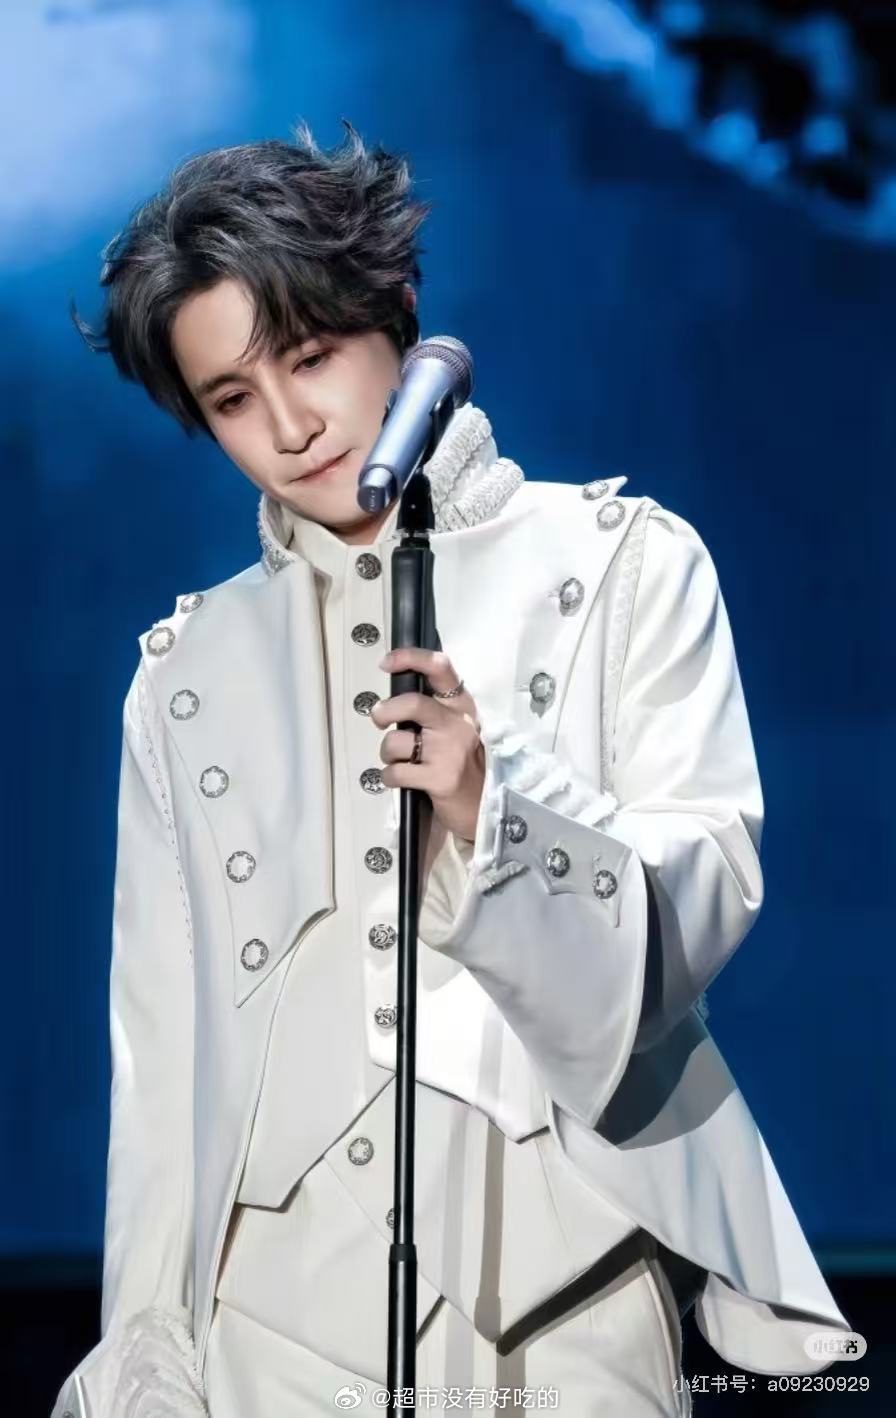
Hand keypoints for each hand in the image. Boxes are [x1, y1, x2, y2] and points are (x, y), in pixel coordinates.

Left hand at [371, 647, 485, 844]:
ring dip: (387, 753)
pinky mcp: (439, 778)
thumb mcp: (455, 728)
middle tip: (379, 720)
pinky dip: (389, 777)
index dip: (410, 658)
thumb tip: (391, 700)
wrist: (484, 806)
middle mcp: (458, 724)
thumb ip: (431, 711)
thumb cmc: (463, 763)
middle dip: (385, 711)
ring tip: (400, 761)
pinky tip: (401, 779)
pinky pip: (395, 772)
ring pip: (396, 742)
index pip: (440, 668)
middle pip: (411, 703)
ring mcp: (449, 752)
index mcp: (461, 706)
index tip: (385, 663)